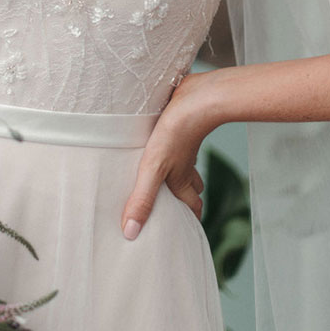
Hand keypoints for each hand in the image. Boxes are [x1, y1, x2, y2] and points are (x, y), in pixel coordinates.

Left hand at [120, 73, 211, 240]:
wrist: (197, 97)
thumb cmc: (176, 133)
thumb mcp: (154, 169)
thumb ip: (143, 199)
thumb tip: (131, 233)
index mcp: (180, 179)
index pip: (192, 207)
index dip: (190, 221)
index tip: (183, 233)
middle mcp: (184, 165)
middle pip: (190, 189)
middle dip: (184, 200)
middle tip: (170, 210)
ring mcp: (183, 146)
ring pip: (185, 166)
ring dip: (178, 175)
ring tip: (162, 182)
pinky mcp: (177, 127)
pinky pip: (177, 144)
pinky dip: (171, 150)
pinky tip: (156, 144)